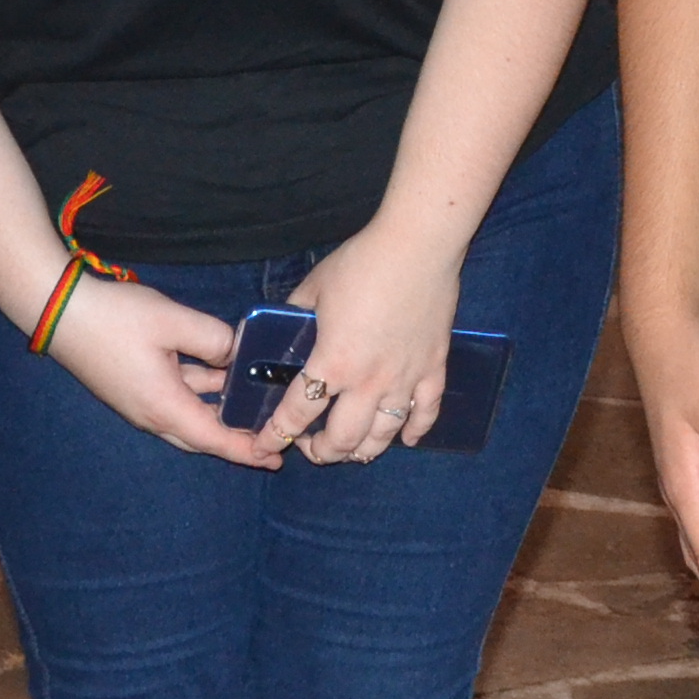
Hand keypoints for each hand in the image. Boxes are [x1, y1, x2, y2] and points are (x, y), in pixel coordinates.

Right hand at [47, 274, 281, 466]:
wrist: (59, 311)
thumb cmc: (116, 317)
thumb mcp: (174, 320)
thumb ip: (214, 338)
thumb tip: (235, 353)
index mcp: (164, 406)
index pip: (214, 438)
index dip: (246, 450)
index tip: (276, 458)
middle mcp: (151, 414)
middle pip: (202, 435)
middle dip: (237, 439)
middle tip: (273, 439)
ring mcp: (139, 402)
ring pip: (189, 416)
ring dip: (221, 412)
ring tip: (256, 405)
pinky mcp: (133, 387)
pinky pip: (175, 399)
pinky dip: (202, 394)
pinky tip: (223, 374)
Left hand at [267, 222, 461, 461]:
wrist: (417, 246)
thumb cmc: (361, 263)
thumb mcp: (313, 288)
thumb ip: (293, 316)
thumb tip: (277, 331)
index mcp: (332, 363)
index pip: (296, 413)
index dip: (275, 434)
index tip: (264, 444)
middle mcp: (368, 382)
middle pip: (342, 439)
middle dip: (321, 452)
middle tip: (310, 447)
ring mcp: (404, 380)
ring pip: (383, 436)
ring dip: (363, 451)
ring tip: (351, 450)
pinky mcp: (433, 368)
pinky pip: (426, 413)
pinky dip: (415, 431)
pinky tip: (407, 439)